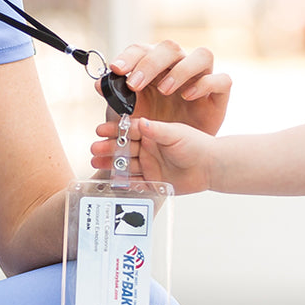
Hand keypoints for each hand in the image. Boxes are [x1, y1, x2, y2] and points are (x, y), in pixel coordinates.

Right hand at [91, 115, 217, 192]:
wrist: (211, 167)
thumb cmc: (197, 145)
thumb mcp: (176, 134)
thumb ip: (157, 130)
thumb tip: (140, 122)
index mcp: (152, 133)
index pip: (128, 130)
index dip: (114, 130)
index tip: (100, 130)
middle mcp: (149, 148)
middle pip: (124, 148)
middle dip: (108, 148)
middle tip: (94, 148)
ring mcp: (150, 165)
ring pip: (126, 165)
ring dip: (111, 164)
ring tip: (95, 163)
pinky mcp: (153, 181)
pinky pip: (136, 182)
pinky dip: (125, 182)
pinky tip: (113, 181)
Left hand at [102, 40, 230, 134]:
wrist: (179, 150)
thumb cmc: (154, 125)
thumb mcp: (132, 114)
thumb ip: (117, 99)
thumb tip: (99, 84)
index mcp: (155, 65)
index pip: (143, 49)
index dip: (130, 56)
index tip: (116, 70)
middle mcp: (179, 64)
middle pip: (170, 48)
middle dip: (150, 64)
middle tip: (135, 85)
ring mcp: (202, 76)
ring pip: (202, 55)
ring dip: (181, 70)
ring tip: (164, 90)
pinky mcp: (219, 92)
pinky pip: (221, 79)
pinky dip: (205, 84)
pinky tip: (188, 96)